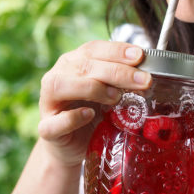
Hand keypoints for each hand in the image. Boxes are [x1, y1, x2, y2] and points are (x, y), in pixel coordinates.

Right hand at [37, 40, 151, 166]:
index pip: (93, 49)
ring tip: (117, 97)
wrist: (75, 145)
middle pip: (84, 66)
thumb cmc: (94, 112)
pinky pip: (55, 122)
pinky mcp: (47, 128)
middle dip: (117, 72)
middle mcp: (58, 76)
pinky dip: (72, 117)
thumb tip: (146, 76)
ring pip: (62, 86)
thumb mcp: (109, 92)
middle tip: (144, 80)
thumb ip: (121, 81)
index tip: (140, 56)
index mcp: (74, 63)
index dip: (117, 51)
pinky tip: (89, 115)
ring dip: (93, 88)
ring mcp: (48, 102)